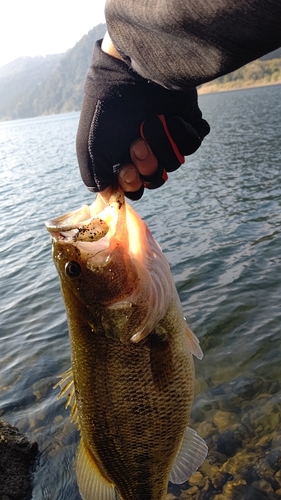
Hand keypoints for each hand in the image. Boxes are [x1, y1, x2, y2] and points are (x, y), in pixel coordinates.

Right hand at [76, 37, 209, 200]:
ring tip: (150, 123)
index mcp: (122, 155)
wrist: (130, 72)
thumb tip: (109, 196)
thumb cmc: (107, 109)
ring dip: (161, 147)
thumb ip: (95, 178)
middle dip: (147, 166)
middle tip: (138, 145)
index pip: (134, 187)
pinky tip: (169, 118)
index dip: (133, 185)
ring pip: (173, 164)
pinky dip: (181, 134)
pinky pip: (192, 144)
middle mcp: (145, 148)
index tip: (127, 171)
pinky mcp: (187, 124)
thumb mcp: (90, 148)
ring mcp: (167, 136)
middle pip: (155, 179)